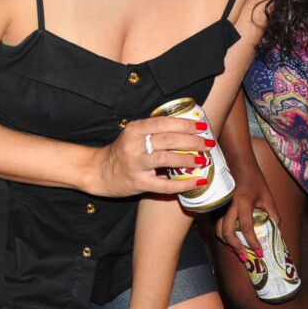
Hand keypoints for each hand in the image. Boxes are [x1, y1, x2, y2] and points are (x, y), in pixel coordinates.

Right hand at [92, 117, 211, 197]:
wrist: (99, 171)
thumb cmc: (122, 152)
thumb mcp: (134, 135)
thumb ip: (154, 132)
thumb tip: (188, 131)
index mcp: (134, 129)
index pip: (163, 123)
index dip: (184, 124)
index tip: (201, 126)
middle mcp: (133, 144)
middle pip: (168, 139)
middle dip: (192, 141)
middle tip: (208, 143)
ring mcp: (135, 164)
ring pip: (167, 158)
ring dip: (189, 159)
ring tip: (203, 160)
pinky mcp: (138, 182)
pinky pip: (165, 185)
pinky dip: (184, 183)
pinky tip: (197, 181)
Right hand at [215, 170, 278, 260]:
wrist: (240, 166)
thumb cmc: (256, 181)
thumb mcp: (268, 198)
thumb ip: (272, 216)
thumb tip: (276, 233)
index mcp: (243, 202)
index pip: (246, 227)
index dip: (252, 242)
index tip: (259, 252)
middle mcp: (229, 206)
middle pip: (227, 232)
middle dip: (236, 247)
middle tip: (246, 258)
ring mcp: (221, 206)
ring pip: (218, 230)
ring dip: (227, 243)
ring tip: (238, 251)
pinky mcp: (218, 208)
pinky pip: (217, 225)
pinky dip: (223, 236)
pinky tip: (232, 241)